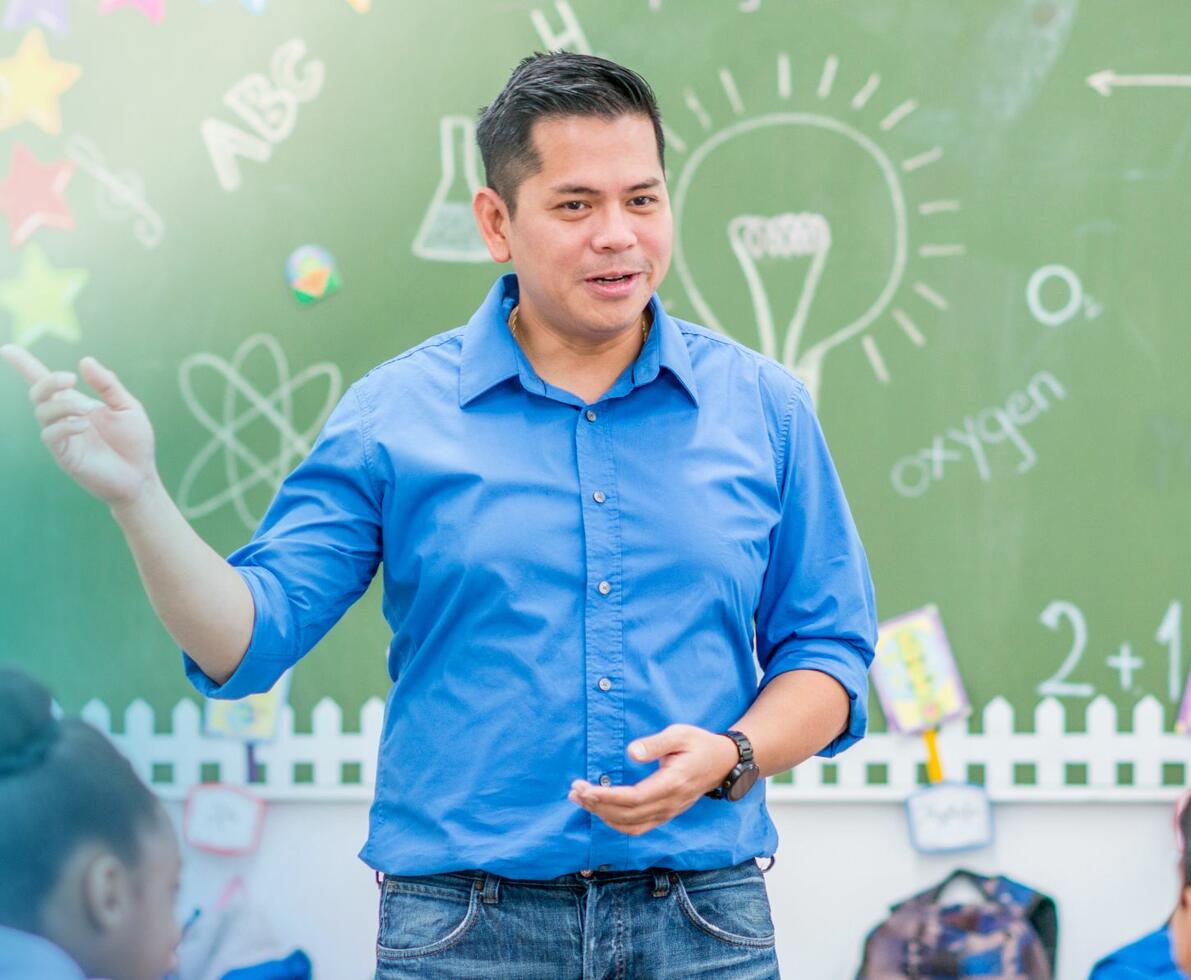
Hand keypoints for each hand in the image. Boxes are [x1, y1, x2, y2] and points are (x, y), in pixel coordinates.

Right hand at [1, 345, 159, 508]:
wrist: (141, 476)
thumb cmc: (134, 442)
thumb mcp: (127, 407)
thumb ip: (108, 385)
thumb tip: (85, 360)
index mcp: (77, 403)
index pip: (44, 382)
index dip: (24, 364)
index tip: (7, 349)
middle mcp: (64, 418)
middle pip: (38, 393)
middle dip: (48, 382)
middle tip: (70, 379)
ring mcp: (63, 437)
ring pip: (43, 413)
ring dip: (63, 405)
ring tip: (87, 410)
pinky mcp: (65, 456)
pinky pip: (51, 436)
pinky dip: (64, 426)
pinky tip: (83, 426)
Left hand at [568, 724, 739, 835]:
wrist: (723, 762)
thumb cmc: (699, 744)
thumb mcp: (680, 734)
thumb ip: (655, 743)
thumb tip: (631, 752)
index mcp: (673, 783)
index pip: (633, 798)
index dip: (606, 797)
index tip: (585, 788)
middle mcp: (670, 803)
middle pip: (627, 815)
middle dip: (597, 805)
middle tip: (575, 791)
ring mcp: (669, 812)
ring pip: (631, 825)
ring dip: (603, 816)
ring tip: (581, 800)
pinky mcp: (666, 814)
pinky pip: (638, 827)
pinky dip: (616, 823)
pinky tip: (601, 810)